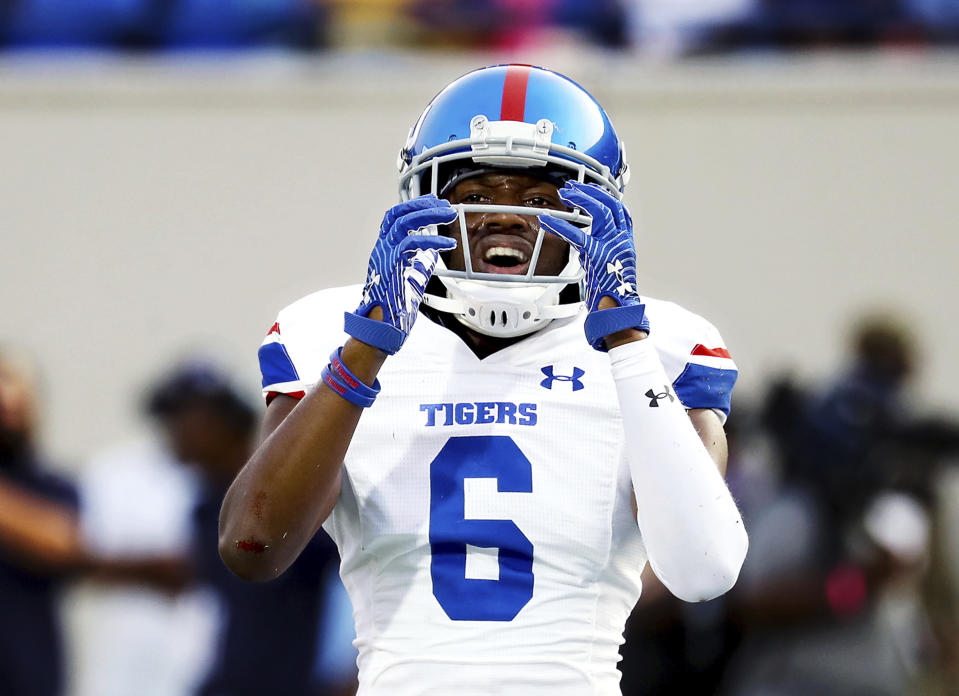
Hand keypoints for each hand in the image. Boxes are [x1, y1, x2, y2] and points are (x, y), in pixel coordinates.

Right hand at [345, 195, 457, 353]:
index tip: (433, 201)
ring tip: (449, 215)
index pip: (395, 217)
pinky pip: (411, 244)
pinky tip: (447, 244)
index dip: (413, 205)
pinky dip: (432, 240)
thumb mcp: (411, 278)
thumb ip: (419, 262)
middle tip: (445, 206)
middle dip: (422, 205)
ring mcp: (384, 255)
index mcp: (384, 249)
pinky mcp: (391, 265)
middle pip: (398, 214)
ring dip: (428, 215)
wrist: (382, 326)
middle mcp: (381, 249)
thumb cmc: (394, 307)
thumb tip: (432, 252)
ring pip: (403, 223)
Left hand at [538, 182, 648, 349]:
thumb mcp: (611, 269)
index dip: (607, 198)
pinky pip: (577, 235)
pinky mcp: (596, 255)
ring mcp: (611, 247)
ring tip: (565, 193)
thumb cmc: (612, 296)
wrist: (618, 311)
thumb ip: (602, 254)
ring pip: (599, 213)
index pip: (621, 213)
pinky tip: (546, 219)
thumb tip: (589, 248)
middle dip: (591, 193)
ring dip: (581, 199)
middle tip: (573, 187)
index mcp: (625, 244)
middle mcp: (621, 241)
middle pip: (610, 207)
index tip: (594, 190)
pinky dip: (560, 225)